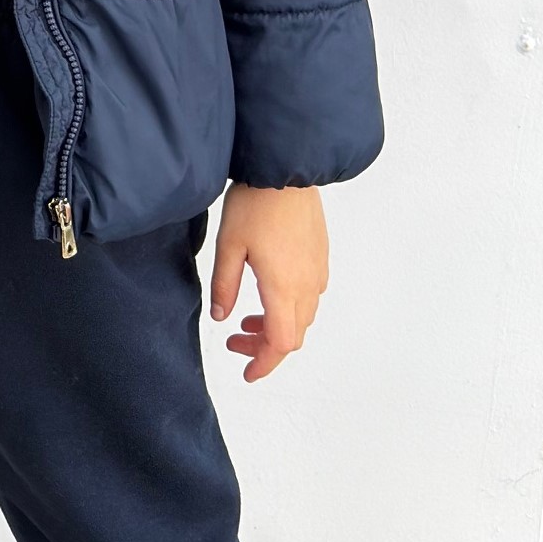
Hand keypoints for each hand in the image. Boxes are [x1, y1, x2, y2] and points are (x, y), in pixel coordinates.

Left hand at [210, 183, 327, 381]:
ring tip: (247, 318)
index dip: (263, 363)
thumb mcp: (228, 245)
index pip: (280, 343)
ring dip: (277, 327)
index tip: (246, 372)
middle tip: (235, 341)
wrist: (285, 169)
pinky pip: (310, 297)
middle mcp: (307, 286)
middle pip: (293, 336)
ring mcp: (318, 271)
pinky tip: (267, 294)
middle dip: (265, 348)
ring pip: (303, 318)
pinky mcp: (321, 257)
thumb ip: (224, 285)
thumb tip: (221, 319)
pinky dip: (289, 309)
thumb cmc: (254, 204)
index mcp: (283, 287)